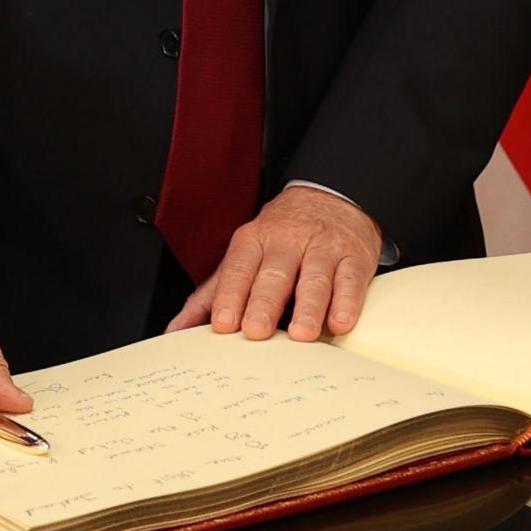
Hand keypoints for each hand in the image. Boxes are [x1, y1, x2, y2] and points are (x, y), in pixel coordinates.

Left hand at [169, 184, 382, 341]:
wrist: (331, 195)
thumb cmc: (282, 236)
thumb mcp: (245, 253)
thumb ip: (211, 293)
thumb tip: (176, 329)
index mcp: (254, 240)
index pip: (238, 269)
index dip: (230, 296)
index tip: (222, 324)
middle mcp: (287, 242)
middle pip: (274, 274)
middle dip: (263, 304)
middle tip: (256, 331)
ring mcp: (322, 248)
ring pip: (314, 278)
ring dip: (308, 308)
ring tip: (302, 335)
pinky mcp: (354, 257)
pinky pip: (350, 280)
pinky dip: (347, 302)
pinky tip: (340, 323)